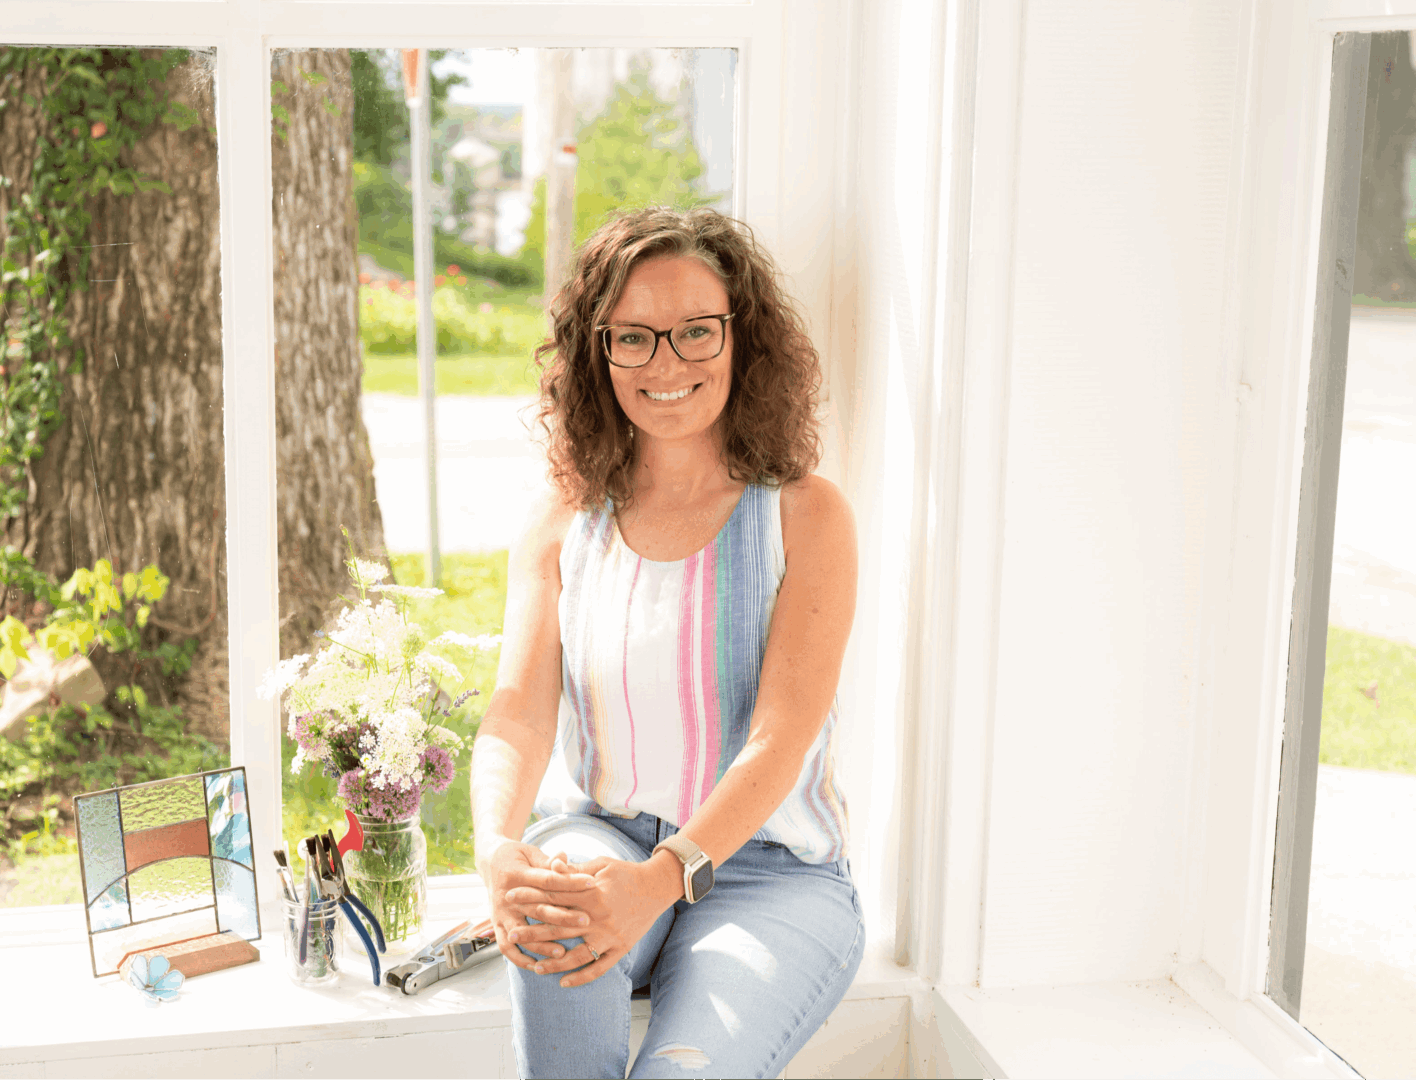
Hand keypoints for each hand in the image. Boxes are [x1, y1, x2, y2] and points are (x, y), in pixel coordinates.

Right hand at [480, 837, 597, 968]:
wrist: (490, 861)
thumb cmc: (517, 856)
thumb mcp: (531, 853)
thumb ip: (547, 861)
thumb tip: (564, 858)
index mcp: (517, 874)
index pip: (548, 880)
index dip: (570, 881)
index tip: (592, 883)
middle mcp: (507, 896)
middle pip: (538, 909)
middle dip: (563, 916)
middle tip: (586, 921)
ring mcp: (500, 913)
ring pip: (522, 933)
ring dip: (542, 944)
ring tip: (563, 951)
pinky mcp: (496, 925)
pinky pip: (505, 947)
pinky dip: (519, 958)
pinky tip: (536, 966)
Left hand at [504, 850, 682, 986]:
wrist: (658, 886)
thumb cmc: (626, 872)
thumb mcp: (600, 866)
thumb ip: (574, 871)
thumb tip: (550, 866)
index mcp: (592, 894)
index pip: (554, 896)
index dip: (530, 896)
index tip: (510, 897)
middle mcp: (598, 918)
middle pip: (559, 928)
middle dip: (533, 931)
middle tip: (511, 935)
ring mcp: (610, 936)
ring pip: (576, 956)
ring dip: (554, 963)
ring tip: (535, 967)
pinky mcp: (621, 948)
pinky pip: (599, 968)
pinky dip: (581, 977)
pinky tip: (564, 982)